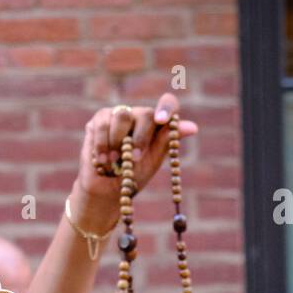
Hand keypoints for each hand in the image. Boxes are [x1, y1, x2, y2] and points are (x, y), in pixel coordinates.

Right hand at [69, 93, 198, 231]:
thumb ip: (167, 141)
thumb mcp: (153, 160)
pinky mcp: (99, 120)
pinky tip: (102, 160)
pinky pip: (101, 124)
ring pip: (121, 116)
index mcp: (157, 123)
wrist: (106, 189)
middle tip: (134, 159)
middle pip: (144, 113)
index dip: (166, 108)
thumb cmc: (134, 175)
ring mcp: (118, 115)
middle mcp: (139, 115)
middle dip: (139, 138)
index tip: (161, 121)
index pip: (168, 103)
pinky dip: (102, 144)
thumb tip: (193, 127)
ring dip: (117, 142)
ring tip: (114, 162)